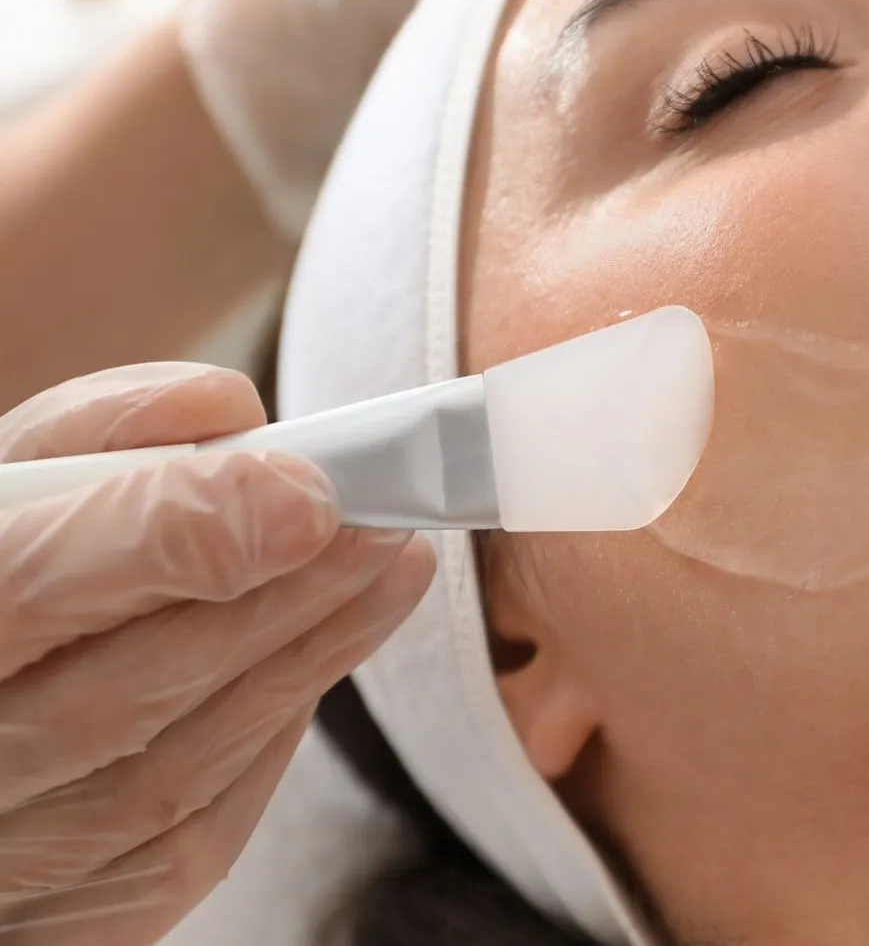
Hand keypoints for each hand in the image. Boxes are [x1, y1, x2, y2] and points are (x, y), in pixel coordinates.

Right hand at [0, 365, 433, 944]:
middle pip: (120, 698)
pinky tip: (317, 661)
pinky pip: (181, 846)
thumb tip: (231, 409)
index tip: (306, 490)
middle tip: (385, 522)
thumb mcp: (4, 488)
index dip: (177, 534)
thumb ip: (95, 435)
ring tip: (393, 569)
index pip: (28, 585)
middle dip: (278, 600)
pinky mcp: (52, 921)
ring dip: (303, 664)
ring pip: (169, 781)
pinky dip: (264, 745)